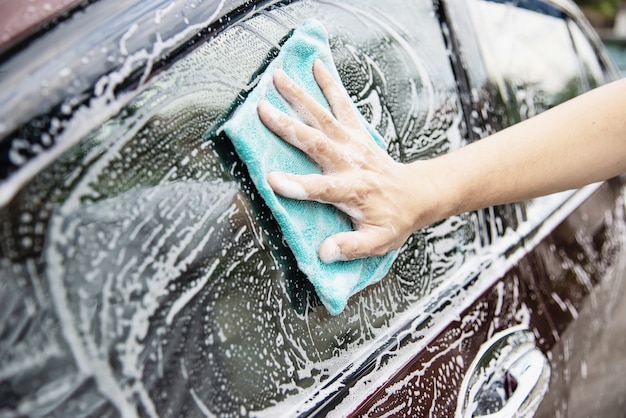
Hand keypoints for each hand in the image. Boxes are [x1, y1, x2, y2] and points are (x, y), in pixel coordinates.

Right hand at [257, 60, 434, 261]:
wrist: (418, 194)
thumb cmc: (394, 219)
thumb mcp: (378, 242)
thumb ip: (351, 247)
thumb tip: (325, 252)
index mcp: (353, 191)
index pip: (322, 188)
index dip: (298, 185)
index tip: (272, 179)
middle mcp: (352, 163)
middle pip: (318, 142)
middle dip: (289, 126)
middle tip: (263, 110)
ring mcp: (354, 145)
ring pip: (325, 117)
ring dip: (301, 97)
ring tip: (279, 77)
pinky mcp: (357, 133)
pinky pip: (343, 105)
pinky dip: (331, 84)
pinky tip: (317, 66)